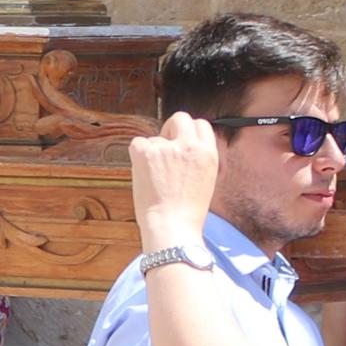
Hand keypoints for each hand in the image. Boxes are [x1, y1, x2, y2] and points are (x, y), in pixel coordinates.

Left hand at [128, 115, 220, 249]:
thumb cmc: (186, 212)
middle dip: (170, 128)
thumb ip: (197, 158)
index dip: (188, 131)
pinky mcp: (146, 152)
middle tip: (163, 146)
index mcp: (208, 153)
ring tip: (156, 179)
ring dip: (152, 153)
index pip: (200, 125)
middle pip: (180, 118)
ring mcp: (168, 147)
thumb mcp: (205, 180)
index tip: (180, 140)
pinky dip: (137, 157)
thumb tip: (182, 146)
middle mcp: (190, 146)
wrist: (172, 227)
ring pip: (155, 138)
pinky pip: (137, 144)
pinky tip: (144, 175)